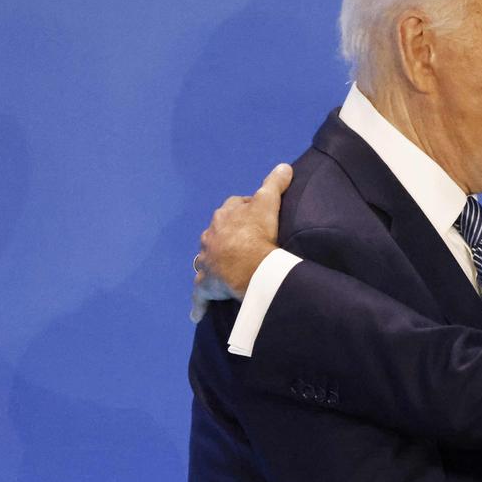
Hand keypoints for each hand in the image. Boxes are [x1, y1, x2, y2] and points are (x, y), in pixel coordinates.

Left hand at [190, 163, 292, 321]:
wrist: (250, 264)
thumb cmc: (259, 232)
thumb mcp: (269, 203)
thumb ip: (275, 184)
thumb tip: (284, 166)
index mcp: (224, 217)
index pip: (233, 208)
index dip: (246, 212)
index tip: (259, 219)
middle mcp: (210, 237)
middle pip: (218, 234)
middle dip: (228, 238)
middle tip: (248, 245)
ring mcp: (207, 262)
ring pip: (207, 261)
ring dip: (214, 264)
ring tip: (228, 270)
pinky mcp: (207, 285)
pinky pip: (200, 296)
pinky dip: (199, 304)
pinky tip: (198, 314)